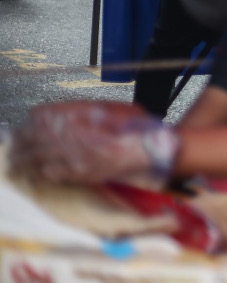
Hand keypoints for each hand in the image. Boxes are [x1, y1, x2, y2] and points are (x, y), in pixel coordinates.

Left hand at [11, 101, 178, 188]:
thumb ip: (86, 108)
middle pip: (38, 138)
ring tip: (13, 162)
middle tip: (13, 143)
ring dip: (24, 160)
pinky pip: (52, 175)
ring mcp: (77, 158)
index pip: (45, 117)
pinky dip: (38, 174)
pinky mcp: (81, 175)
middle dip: (22, 141)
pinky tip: (31, 175)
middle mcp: (76, 139)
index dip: (33, 119)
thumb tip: (60, 112)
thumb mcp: (115, 108)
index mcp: (83, 118)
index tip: (26, 121)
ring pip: (40, 158)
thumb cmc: (139, 128)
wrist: (155, 153)